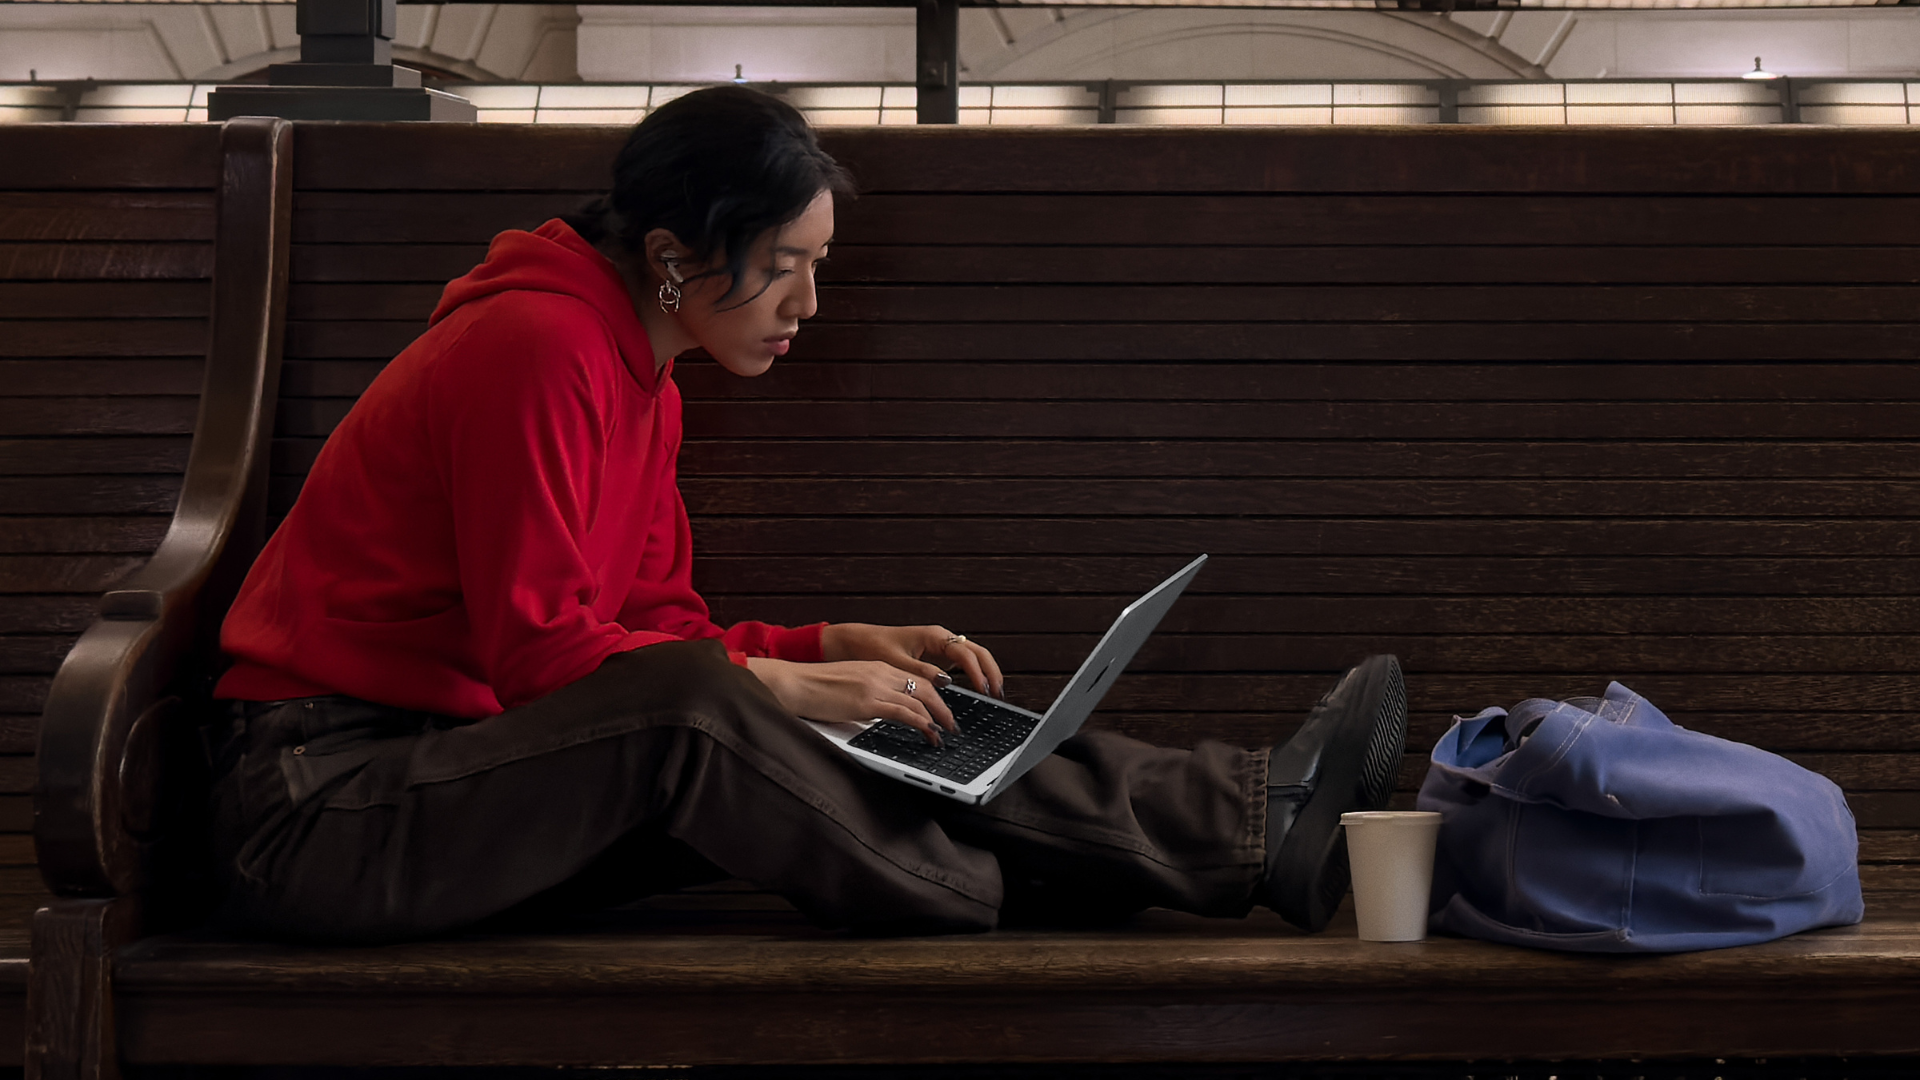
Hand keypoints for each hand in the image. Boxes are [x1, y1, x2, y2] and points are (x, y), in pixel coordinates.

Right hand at [746, 657, 956, 744]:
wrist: (794, 682)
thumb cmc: (814, 687)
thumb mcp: (849, 685)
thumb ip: (868, 693)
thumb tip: (881, 713)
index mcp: (877, 667)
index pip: (916, 678)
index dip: (934, 695)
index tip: (942, 709)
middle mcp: (881, 673)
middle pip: (925, 687)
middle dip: (943, 707)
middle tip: (951, 724)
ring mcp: (875, 686)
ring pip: (920, 700)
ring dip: (937, 718)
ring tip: (944, 733)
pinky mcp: (867, 702)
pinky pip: (904, 713)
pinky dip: (922, 724)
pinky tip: (929, 734)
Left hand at [819, 622, 1003, 698]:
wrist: (858, 641)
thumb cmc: (874, 647)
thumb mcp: (897, 663)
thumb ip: (922, 672)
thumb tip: (947, 682)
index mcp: (933, 636)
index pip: (965, 653)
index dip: (977, 672)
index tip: (984, 690)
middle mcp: (941, 637)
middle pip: (977, 651)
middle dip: (991, 671)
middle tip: (999, 693)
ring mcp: (941, 644)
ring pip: (973, 655)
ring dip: (985, 671)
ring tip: (994, 692)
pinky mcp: (937, 653)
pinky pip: (963, 661)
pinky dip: (974, 672)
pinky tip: (978, 688)